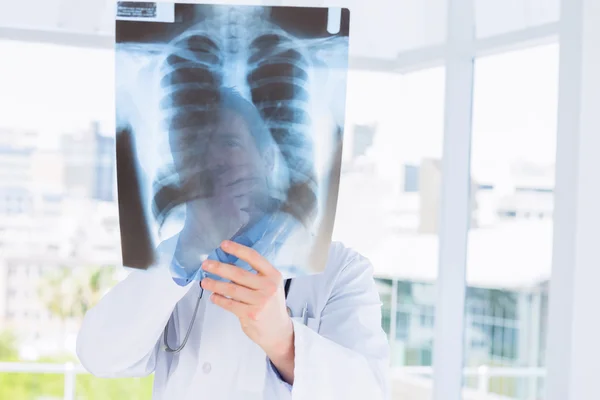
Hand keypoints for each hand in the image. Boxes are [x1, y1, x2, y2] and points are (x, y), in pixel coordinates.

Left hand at [200, 240, 294, 382]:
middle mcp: (268, 287)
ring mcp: (260, 302)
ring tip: (205, 281)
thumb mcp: (271, 285)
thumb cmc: (271, 305)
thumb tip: (229, 262)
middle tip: (206, 264)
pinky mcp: (251, 315)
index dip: (237, 249)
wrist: (278, 330)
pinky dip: (219, 299)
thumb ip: (256, 275)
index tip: (224, 245)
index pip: (254, 257)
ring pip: (231, 289)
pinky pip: (230, 304)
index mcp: (273, 275)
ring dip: (215, 284)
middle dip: (219, 268)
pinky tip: (213, 296)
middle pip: (239, 273)